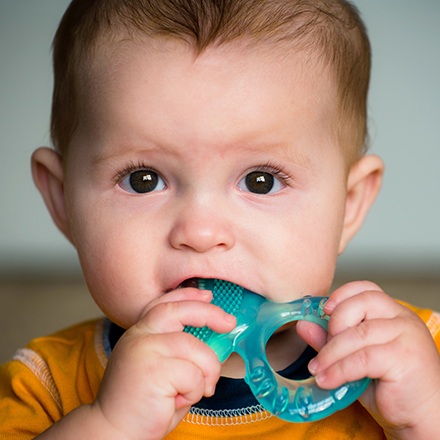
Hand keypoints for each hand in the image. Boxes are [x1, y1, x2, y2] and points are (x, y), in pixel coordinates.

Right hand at [91, 287, 235, 439]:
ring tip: (193, 391)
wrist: (114, 433)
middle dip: (209, 314)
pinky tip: (177, 402)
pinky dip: (195, 391)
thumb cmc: (143, 404)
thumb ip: (178, 351)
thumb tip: (214, 338)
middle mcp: (139, 336)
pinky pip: (194, 375)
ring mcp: (144, 350)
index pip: (165, 304)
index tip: (208, 295)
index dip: (187, 296)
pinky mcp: (153, 370)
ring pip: (196, 348)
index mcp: (140, 333)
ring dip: (205, 372)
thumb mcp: (160, 368)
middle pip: (180, 311)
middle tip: (229, 323)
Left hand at [297, 281, 439, 438]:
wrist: (423, 418)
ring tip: (317, 370)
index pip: (367, 289)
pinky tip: (327, 380)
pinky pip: (363, 358)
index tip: (323, 310)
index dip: (342, 294)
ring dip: (331, 353)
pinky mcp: (405, 358)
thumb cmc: (390, 387)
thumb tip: (303, 325)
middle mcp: (403, 319)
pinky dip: (339, 369)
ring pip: (358, 333)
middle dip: (334, 324)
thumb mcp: (355, 359)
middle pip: (362, 303)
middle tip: (322, 350)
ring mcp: (407, 336)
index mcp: (393, 313)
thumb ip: (331, 340)